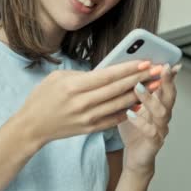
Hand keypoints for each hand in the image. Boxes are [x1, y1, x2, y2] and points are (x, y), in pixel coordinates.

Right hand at [15, 60, 160, 145]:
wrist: (32, 127)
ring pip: (121, 104)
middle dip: (141, 79)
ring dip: (141, 93)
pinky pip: (115, 118)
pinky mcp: (90, 129)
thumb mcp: (58, 77)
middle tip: (158, 70)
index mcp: (74, 87)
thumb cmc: (43, 97)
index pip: (108, 76)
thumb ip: (83, 75)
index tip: (146, 62)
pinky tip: (142, 102)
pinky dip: (130, 110)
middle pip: (118, 89)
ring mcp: (88, 118)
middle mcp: (83, 104)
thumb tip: (107, 71)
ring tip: (155, 84)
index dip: (129, 69)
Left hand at [118, 63, 180, 174]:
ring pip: (161, 112)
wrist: (136, 157)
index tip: (167, 61)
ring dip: (150, 98)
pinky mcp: (154, 142)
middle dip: (167, 81)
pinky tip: (130, 113)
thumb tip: (126, 71)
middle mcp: (163, 115)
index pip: (167, 86)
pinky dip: (140, 122)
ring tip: (138, 88)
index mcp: (159, 105)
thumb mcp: (132, 106)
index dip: (169, 74)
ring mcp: (161, 129)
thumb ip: (133, 91)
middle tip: (162, 68)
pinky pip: (150, 131)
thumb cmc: (134, 130)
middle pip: (170, 96)